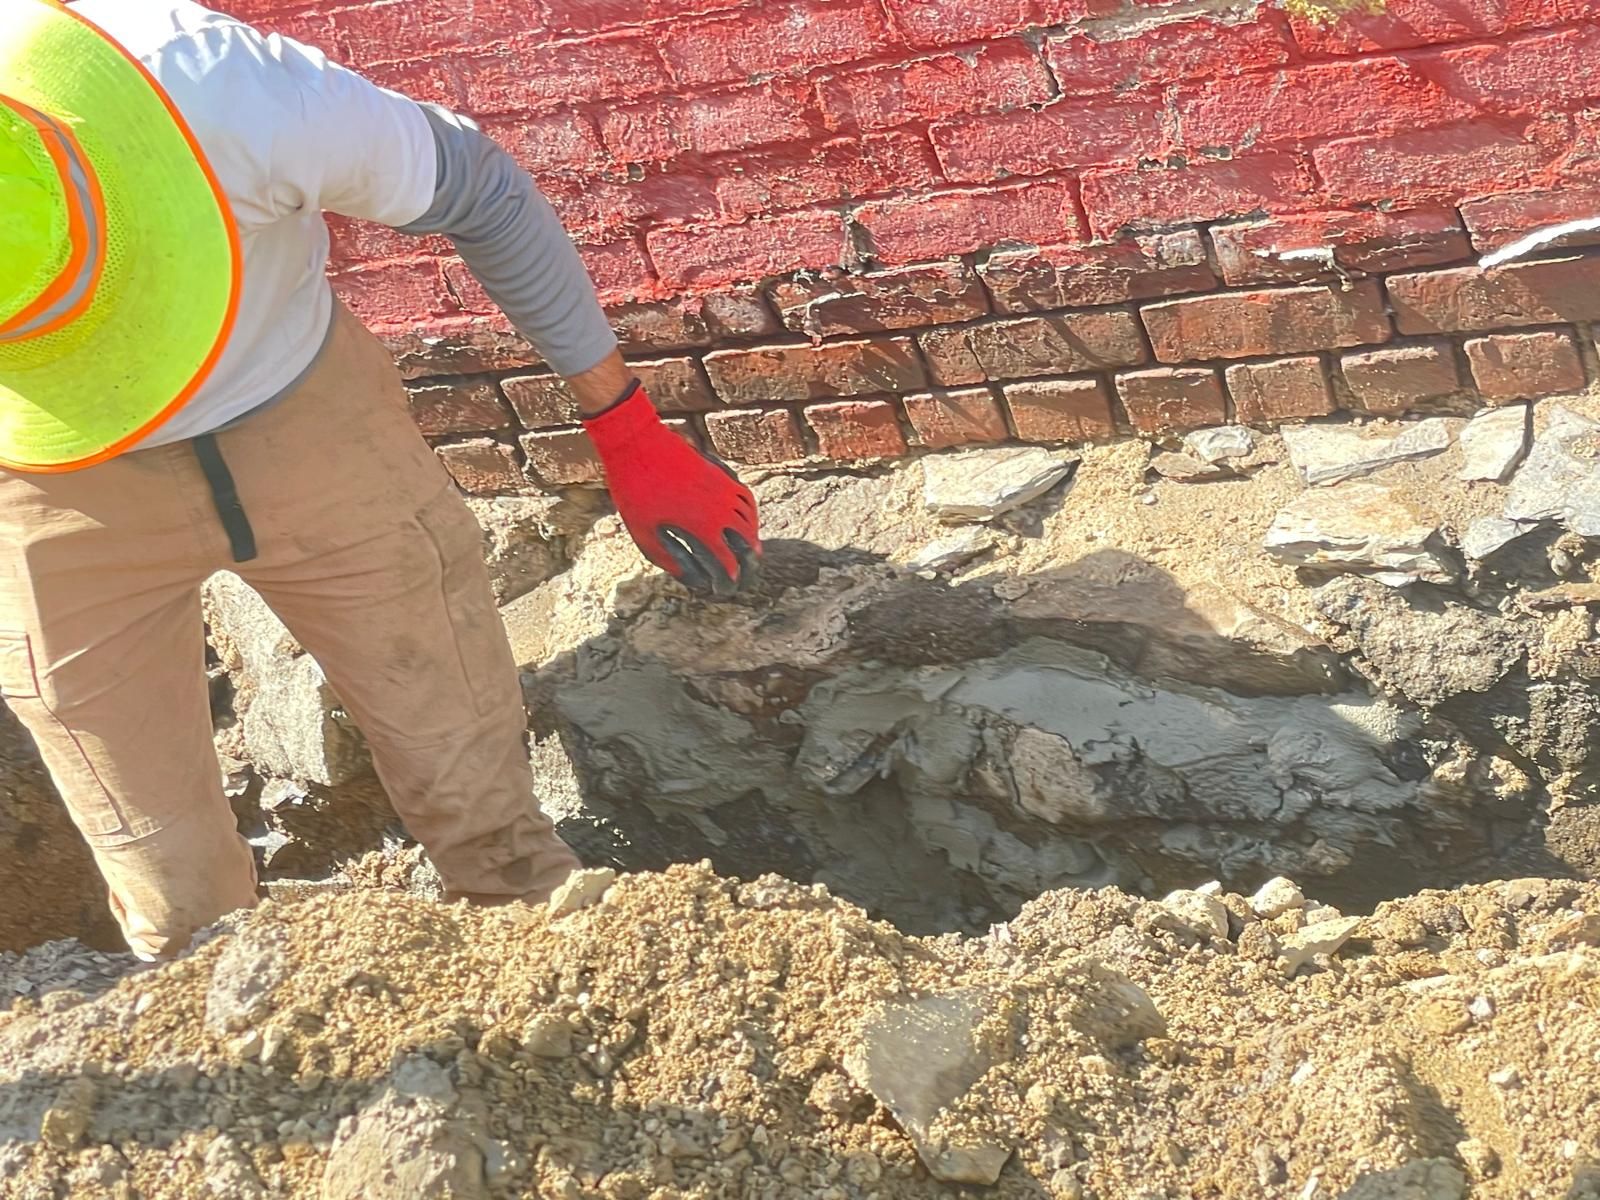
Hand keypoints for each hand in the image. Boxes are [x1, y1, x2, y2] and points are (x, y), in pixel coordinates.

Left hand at [583, 381, 760, 595]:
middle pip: (749, 545)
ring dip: (751, 541)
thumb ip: (670, 561)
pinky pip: (746, 499)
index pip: (728, 565)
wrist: (638, 443)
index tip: (723, 592)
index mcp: (705, 529)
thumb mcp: (645, 535)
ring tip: (750, 554)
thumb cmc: (635, 491)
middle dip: (748, 567)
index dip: (728, 583)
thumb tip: (691, 579)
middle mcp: (723, 511)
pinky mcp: (722, 475)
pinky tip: (744, 520)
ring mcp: (726, 490)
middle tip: (745, 578)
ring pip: (751, 522)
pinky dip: (749, 516)